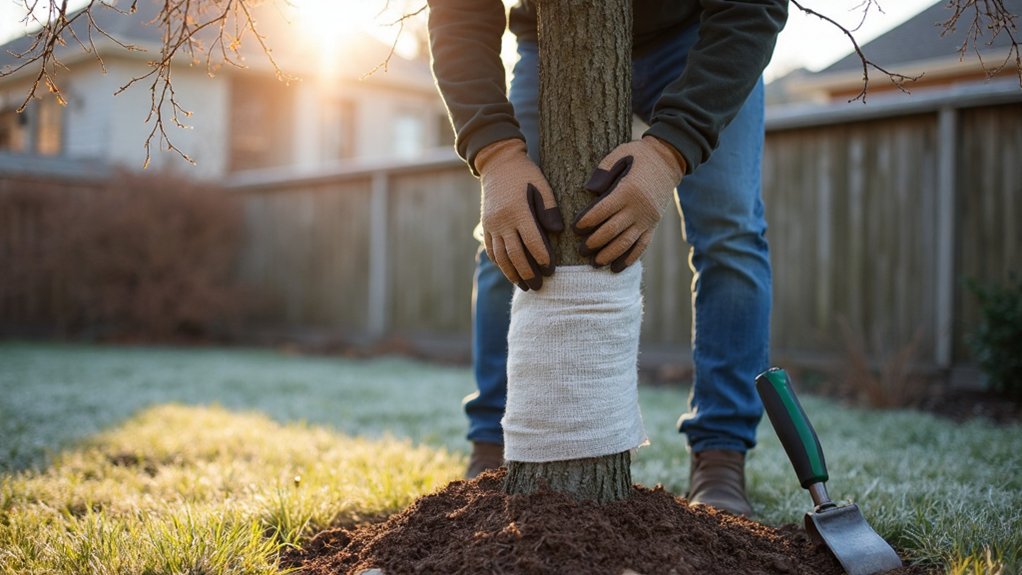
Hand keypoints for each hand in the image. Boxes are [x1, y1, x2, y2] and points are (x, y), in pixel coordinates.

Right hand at [477, 139, 563, 289]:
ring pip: (501, 256)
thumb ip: (550, 208)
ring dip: (512, 274)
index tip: (551, 270)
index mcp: (518, 210)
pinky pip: (491, 250)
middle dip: (528, 273)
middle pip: (515, 254)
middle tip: (539, 287)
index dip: (541, 257)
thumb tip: (557, 231)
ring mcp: (491, 225)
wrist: (497, 163)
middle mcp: (502, 221)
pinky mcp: (486, 225)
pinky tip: (509, 273)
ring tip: (524, 286)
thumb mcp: (542, 185)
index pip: (531, 241)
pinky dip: (500, 264)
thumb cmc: (525, 174)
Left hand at [573, 136, 685, 271]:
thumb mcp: (621, 153)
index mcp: (628, 190)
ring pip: (627, 242)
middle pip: (613, 230)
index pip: (603, 210)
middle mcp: (638, 208)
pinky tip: (616, 268)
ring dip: (609, 254)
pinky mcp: (653, 225)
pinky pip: (642, 245)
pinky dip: (629, 258)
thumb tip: (589, 190)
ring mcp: (647, 219)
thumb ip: (604, 170)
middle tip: (581, 250)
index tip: (575, 228)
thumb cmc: (640, 156)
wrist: (670, 161)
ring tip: (595, 263)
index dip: (587, 221)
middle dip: (595, 242)